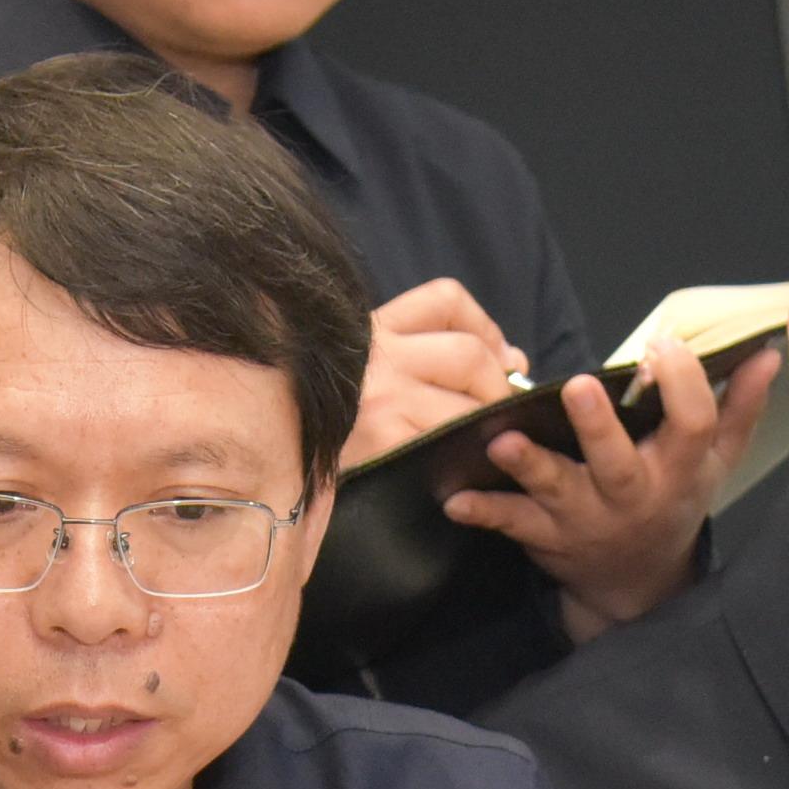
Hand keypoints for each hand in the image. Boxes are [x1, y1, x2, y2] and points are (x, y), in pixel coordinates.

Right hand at [338, 277, 527, 469]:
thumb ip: (419, 359)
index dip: (487, 327)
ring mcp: (380, 395)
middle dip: (499, 387)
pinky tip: (462, 471)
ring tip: (479, 447)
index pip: (445, 299)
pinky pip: (456, 439)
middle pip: (470, 352)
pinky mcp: (387, 437)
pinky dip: (471, 455)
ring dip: (488, 425)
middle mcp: (372, 355)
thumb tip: (510, 358)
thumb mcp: (358, 380)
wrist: (277, 489)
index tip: (504, 358)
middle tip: (498, 417)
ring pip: (470, 398)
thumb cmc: (329, 437)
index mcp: (365, 332)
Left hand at [444, 338, 781, 639]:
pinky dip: (484, 512)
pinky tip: (456, 499)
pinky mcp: (546, 536)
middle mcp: (632, 495)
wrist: (639, 585)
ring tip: (503, 441)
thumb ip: (740, 407)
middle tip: (579, 387)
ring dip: (530, 466)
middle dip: (598, 427)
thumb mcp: (716, 461)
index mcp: (678, 470)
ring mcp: (585, 519)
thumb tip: (767, 352)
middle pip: (617, 462)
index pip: (692, 424)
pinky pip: (512, 524)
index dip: (683, 384)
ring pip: (557, 491)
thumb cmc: (676, 502)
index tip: (664, 345)